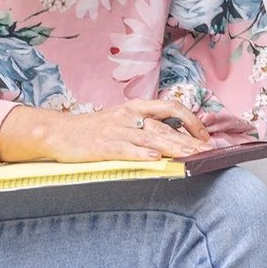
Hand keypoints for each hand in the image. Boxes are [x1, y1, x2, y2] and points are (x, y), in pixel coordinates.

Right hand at [0, 99, 210, 163]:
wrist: (57, 132)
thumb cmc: (92, 130)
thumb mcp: (121, 121)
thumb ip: (145, 126)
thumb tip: (173, 137)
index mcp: (135, 108)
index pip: (170, 108)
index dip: (191, 120)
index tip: (205, 135)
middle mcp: (129, 117)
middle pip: (165, 127)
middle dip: (189, 139)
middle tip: (208, 150)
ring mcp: (116, 131)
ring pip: (151, 138)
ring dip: (173, 147)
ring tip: (192, 155)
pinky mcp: (103, 147)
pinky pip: (126, 150)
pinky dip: (141, 155)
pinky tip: (155, 160)